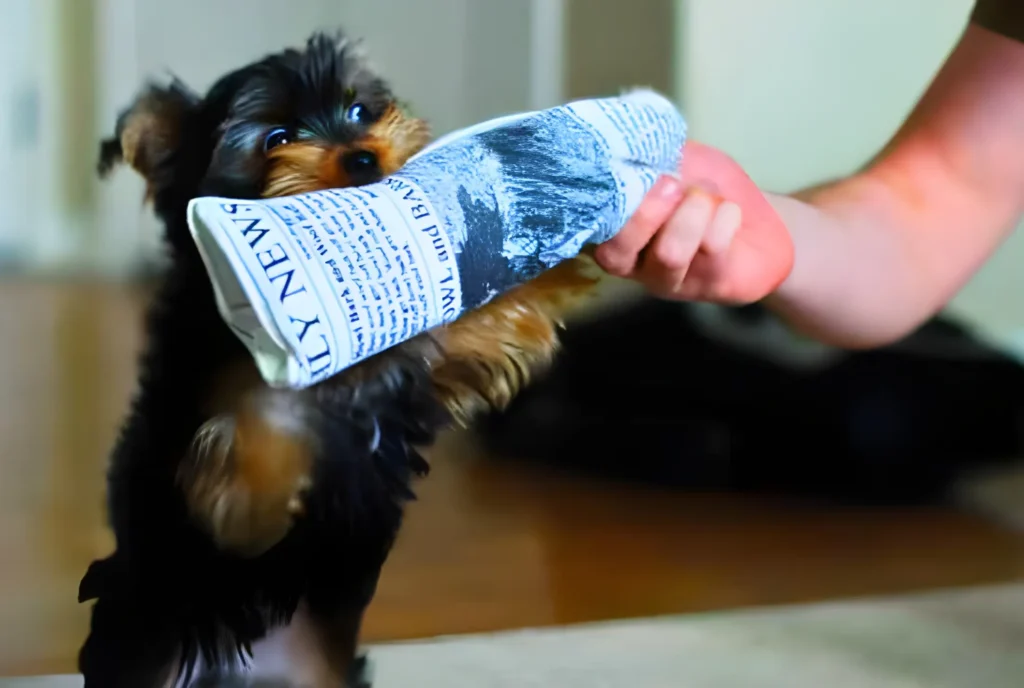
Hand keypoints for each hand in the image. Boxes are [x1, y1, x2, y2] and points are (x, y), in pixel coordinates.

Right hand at [593, 141, 794, 303]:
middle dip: (647, 212)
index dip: (604, 201)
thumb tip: (627, 141)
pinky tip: (730, 213)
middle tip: (674, 184)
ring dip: (694, 212)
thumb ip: (650, 158)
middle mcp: (632, 262)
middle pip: (614, 254)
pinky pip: (711, 248)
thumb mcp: (678, 160)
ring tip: (709, 197)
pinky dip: (725, 217)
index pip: (588, 227)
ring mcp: (668, 279)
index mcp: (615, 229)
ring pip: (669, 253)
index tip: (629, 170)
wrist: (764, 218)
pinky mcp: (707, 286)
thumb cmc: (711, 189)